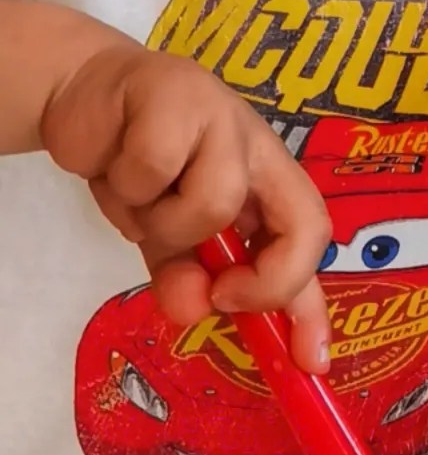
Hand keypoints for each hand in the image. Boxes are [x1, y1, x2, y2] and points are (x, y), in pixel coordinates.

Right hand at [41, 45, 331, 371]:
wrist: (84, 96)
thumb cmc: (140, 168)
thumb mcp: (167, 241)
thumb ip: (185, 279)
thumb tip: (193, 313)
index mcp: (272, 184)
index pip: (313, 246)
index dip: (315, 307)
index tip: (310, 360)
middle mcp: (261, 151)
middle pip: (304, 225)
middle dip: (267, 281)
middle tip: (221, 295)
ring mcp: (225, 118)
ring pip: (214, 204)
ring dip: (163, 224)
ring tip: (138, 200)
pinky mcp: (176, 94)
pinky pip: (154, 168)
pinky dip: (126, 185)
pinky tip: (114, 163)